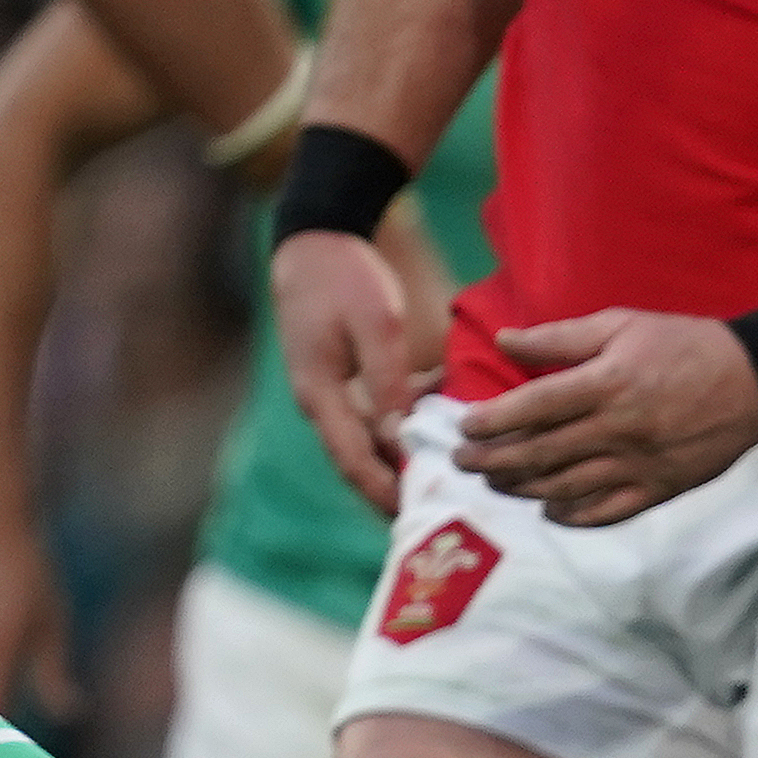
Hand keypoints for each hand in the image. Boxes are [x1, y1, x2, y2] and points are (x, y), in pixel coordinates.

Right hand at [270, 228, 430, 514]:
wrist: (313, 239)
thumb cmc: (343, 276)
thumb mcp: (375, 324)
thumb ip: (388, 383)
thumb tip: (399, 439)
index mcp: (321, 396)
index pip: (353, 463)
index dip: (385, 494)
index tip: (419, 518)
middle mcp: (321, 404)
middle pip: (358, 465)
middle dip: (394, 493)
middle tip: (436, 519)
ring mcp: (329, 394)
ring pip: (367, 444)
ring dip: (401, 463)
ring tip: (444, 484)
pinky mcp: (342, 381)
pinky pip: (372, 418)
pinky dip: (402, 427)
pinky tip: (438, 424)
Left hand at [456, 310, 757, 527]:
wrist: (753, 380)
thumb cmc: (683, 344)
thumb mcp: (621, 324)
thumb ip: (559, 337)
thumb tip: (505, 341)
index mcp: (607, 383)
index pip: (534, 408)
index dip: (492, 422)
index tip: (465, 428)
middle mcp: (618, 429)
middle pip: (540, 454)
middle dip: (492, 461)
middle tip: (462, 462)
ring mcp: (638, 466)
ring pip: (565, 489)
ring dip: (522, 489)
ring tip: (495, 482)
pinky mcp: (658, 490)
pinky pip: (605, 513)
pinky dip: (571, 516)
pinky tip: (548, 510)